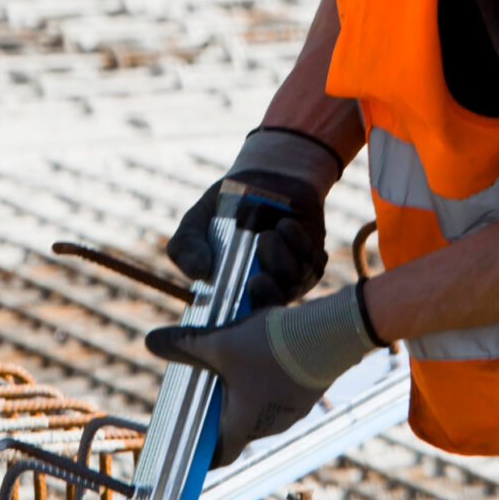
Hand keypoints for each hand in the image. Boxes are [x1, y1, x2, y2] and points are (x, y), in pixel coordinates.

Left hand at [144, 284, 379, 466]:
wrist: (332, 332)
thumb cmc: (272, 347)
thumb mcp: (220, 343)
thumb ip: (185, 345)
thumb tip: (150, 341)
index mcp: (244, 424)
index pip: (220, 454)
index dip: (204, 453)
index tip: (191, 446)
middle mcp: (270, 424)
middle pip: (237, 422)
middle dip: (221, 404)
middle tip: (206, 385)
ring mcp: (293, 408)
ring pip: (260, 399)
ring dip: (245, 381)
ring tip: (235, 353)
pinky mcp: (309, 388)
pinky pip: (281, 384)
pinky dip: (268, 368)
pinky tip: (263, 340)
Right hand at [166, 128, 339, 309]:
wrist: (266, 177)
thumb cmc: (227, 206)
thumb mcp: (196, 223)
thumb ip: (185, 247)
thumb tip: (198, 273)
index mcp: (233, 291)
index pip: (237, 322)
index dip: (239, 322)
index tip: (233, 303)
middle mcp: (264, 290)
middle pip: (269, 308)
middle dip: (265, 297)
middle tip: (255, 281)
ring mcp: (291, 278)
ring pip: (291, 283)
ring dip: (280, 260)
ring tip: (266, 234)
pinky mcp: (313, 261)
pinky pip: (311, 261)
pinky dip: (298, 243)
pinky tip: (285, 225)